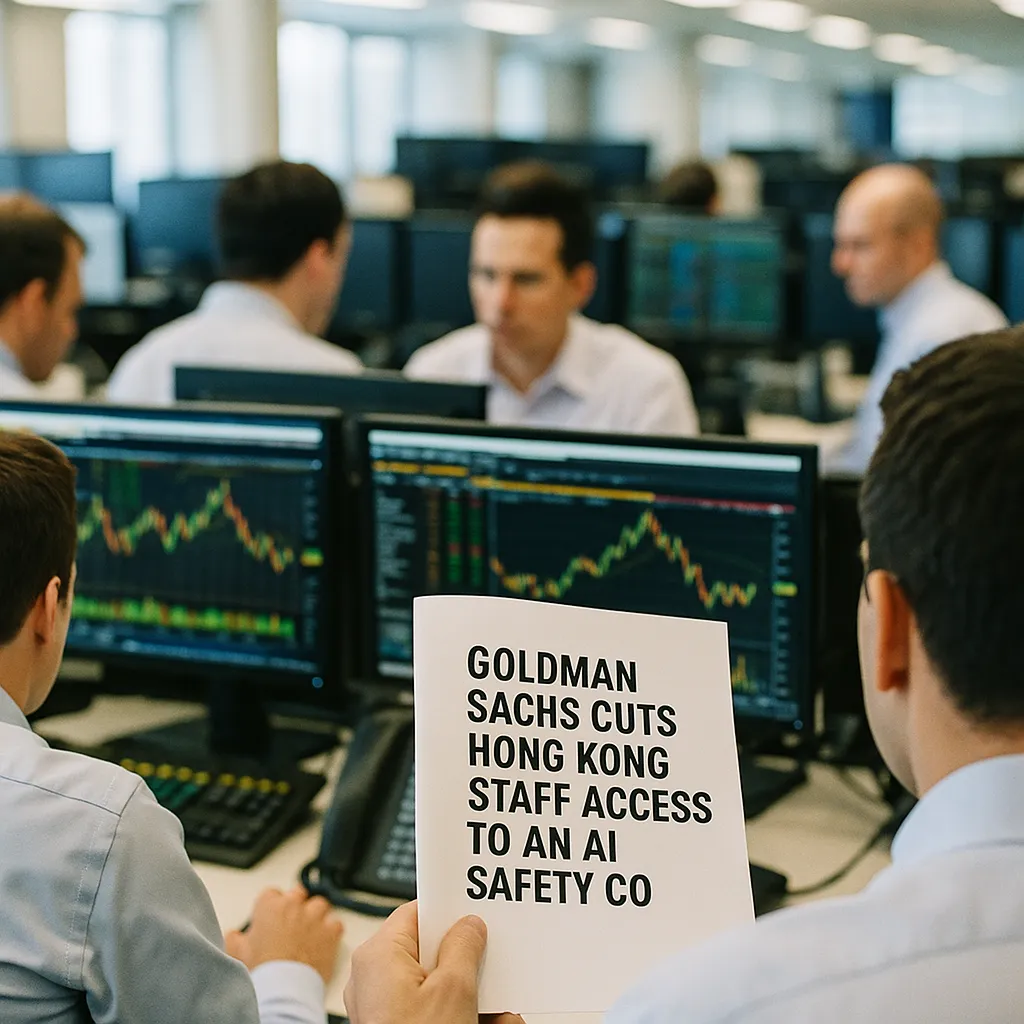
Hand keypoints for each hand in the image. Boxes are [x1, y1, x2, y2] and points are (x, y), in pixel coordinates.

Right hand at [225, 885, 342, 983]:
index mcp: (270, 906)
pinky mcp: (331, 931)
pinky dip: (331, 932)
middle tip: (291, 924)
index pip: (271, 894)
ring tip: (309, 932)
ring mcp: (314, 917)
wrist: (284, 988)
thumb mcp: (237, 953)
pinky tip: (323, 942)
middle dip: (295, 906)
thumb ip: (235, 938)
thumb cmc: (262, 970)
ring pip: (320, 905)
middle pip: (298, 894)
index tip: (271, 918)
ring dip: (315, 915)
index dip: (271, 907)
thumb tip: (234, 935)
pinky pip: (335, 924)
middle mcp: (294, 906)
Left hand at [346, 901, 523, 1023]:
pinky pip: (427, 1010)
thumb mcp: (454, 989)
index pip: (418, 913)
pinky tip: (487, 1023)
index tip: (476, 916)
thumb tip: (468, 925)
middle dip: (466, 966)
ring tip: (499, 1013)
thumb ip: (464, 946)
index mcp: (379, 953)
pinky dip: (454, 1015)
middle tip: (493, 973)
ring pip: (432, 986)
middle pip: (429, 952)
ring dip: (468, 997)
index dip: (450, 913)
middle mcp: (372, 976)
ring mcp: (380, 1006)